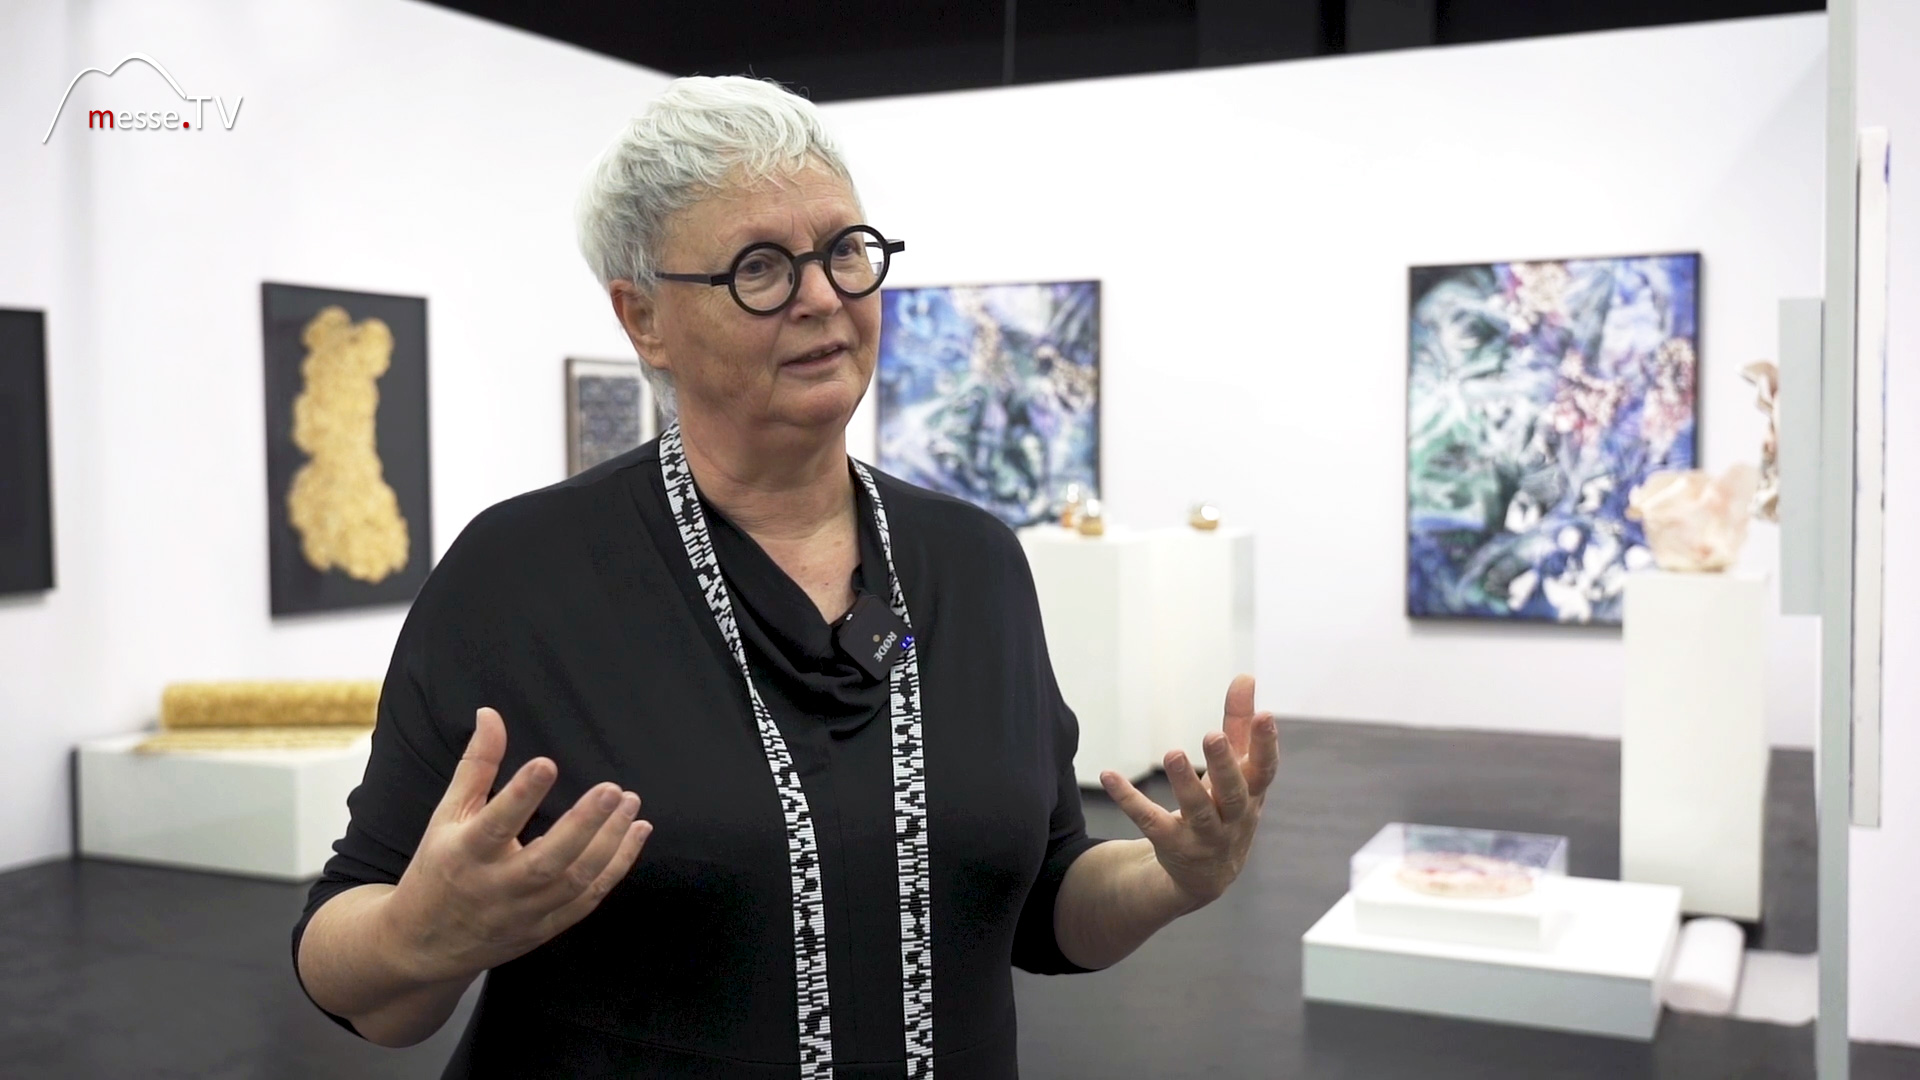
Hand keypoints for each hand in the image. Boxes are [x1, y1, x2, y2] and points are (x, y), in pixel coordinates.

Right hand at [382, 707, 651, 983]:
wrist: (424, 944)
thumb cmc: (439, 867)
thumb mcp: (447, 816)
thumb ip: (476, 766)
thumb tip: (490, 714)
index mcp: (464, 855)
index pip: (495, 825)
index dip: (521, 796)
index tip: (547, 763)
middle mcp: (496, 888)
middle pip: (546, 862)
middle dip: (583, 825)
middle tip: (613, 790)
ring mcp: (524, 913)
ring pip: (574, 881)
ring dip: (610, 843)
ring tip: (631, 804)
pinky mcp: (545, 928)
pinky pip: (588, 899)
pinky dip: (616, 867)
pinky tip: (636, 834)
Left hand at [1100, 674, 1279, 910]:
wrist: (1208, 874)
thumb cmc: (1227, 807)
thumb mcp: (1237, 771)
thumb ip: (1239, 725)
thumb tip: (1246, 678)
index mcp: (1252, 794)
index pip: (1264, 769)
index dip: (1267, 744)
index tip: (1265, 715)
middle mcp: (1233, 817)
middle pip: (1232, 793)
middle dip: (1224, 765)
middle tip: (1212, 736)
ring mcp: (1204, 835)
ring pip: (1196, 811)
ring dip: (1184, 784)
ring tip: (1172, 754)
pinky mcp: (1171, 844)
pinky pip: (1150, 821)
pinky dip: (1129, 799)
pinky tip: (1110, 776)